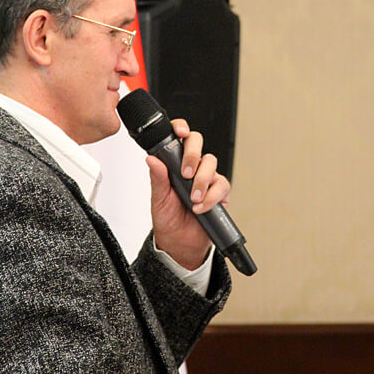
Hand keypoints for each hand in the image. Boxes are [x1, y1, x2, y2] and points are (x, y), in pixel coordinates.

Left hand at [146, 119, 230, 269]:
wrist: (180, 244)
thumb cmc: (167, 219)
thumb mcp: (158, 199)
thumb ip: (158, 178)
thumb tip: (152, 159)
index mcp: (174, 164)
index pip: (179, 138)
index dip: (181, 129)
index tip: (180, 133)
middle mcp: (192, 167)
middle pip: (198, 143)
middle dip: (193, 155)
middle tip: (186, 174)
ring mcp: (207, 178)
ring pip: (211, 163)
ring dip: (202, 180)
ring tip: (193, 198)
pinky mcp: (219, 192)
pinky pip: (222, 185)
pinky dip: (211, 196)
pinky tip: (201, 207)